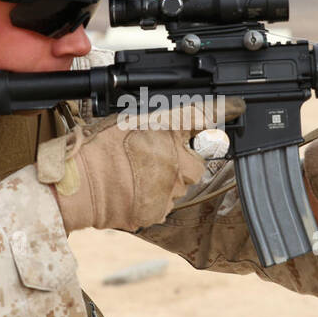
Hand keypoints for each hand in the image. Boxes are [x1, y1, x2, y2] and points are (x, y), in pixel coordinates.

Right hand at [37, 98, 243, 232]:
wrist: (79, 186)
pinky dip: (153, 199)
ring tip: (135, 176)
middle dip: (182, 159)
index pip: (203, 115)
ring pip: (180, 184)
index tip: (238, 106)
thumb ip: (156, 118)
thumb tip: (177, 117)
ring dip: (166, 180)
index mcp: (167, 132)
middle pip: (195, 160)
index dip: (225, 109)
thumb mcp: (125, 119)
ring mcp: (171, 189)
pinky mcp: (160, 211)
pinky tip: (132, 191)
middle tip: (153, 157)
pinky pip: (165, 204)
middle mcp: (177, 161)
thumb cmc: (95, 149)